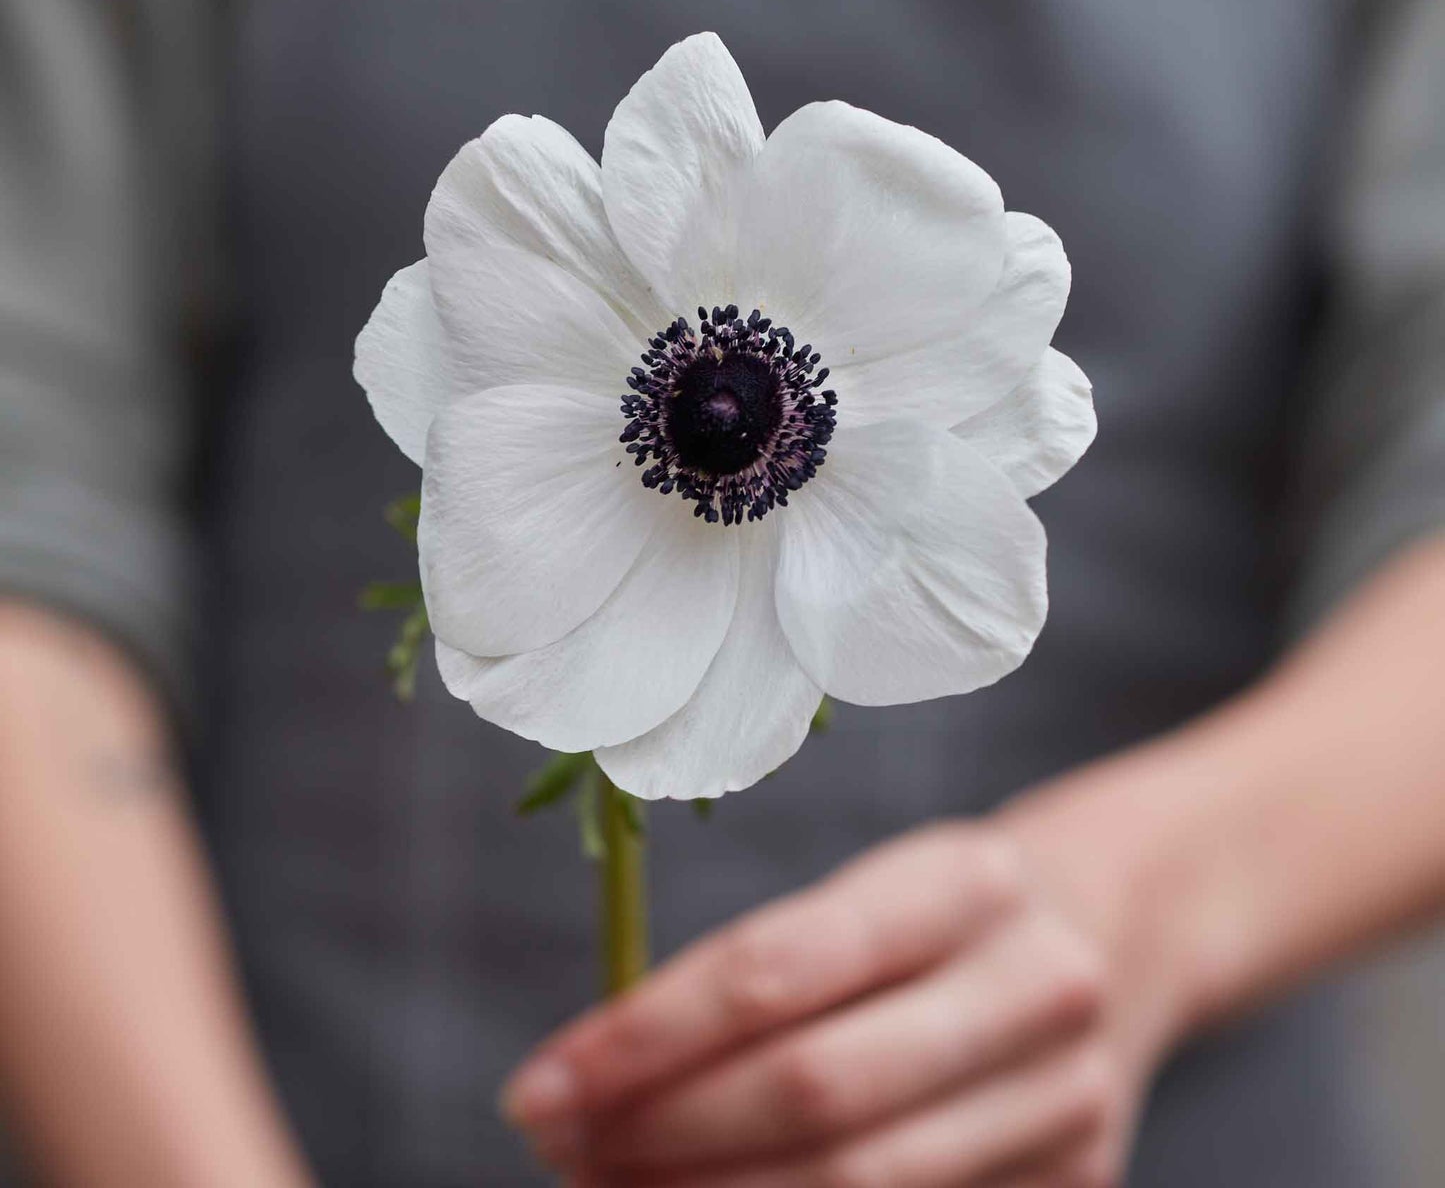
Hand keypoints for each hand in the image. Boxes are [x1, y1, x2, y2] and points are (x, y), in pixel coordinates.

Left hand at [502, 814, 1185, 1187]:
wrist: (1114, 934)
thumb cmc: (940, 913)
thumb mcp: (867, 893)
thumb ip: (758, 973)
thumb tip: (598, 1076)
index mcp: (961, 880)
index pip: (774, 968)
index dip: (643, 1037)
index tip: (537, 1086)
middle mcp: (1032, 985)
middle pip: (813, 1093)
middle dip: (662, 1136)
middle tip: (561, 1150)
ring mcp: (1069, 1100)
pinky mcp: (1080, 1187)